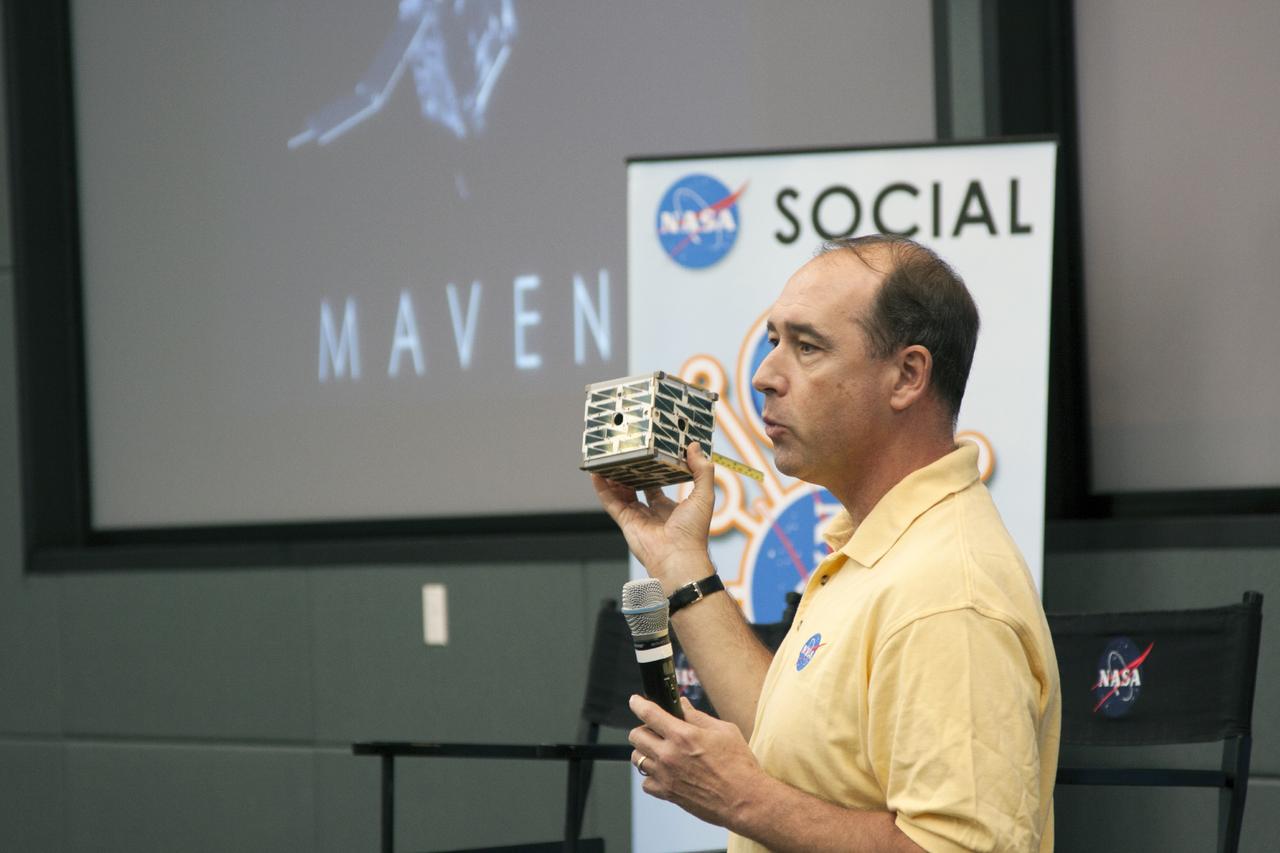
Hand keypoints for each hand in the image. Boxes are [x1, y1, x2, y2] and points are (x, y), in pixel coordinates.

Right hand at [591, 443, 715, 590]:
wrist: (678, 557)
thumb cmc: (693, 532)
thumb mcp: (704, 495)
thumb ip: (702, 471)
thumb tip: (694, 446)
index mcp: (670, 507)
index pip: (657, 485)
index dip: (651, 470)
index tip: (648, 454)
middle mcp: (651, 512)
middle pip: (635, 488)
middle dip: (629, 472)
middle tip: (625, 454)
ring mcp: (637, 517)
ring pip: (620, 493)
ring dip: (613, 477)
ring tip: (608, 459)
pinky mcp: (625, 522)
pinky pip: (610, 503)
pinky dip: (602, 489)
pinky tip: (596, 474)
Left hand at [628, 694, 763, 827]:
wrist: (745, 800)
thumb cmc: (739, 766)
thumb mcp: (724, 731)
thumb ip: (698, 716)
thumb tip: (682, 705)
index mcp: (683, 736)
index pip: (649, 714)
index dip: (638, 704)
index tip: (635, 701)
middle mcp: (670, 755)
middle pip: (636, 735)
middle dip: (643, 728)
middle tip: (655, 729)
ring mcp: (666, 776)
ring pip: (637, 758)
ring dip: (645, 751)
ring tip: (660, 751)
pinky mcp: (668, 794)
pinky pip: (645, 783)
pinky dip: (651, 776)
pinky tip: (665, 772)